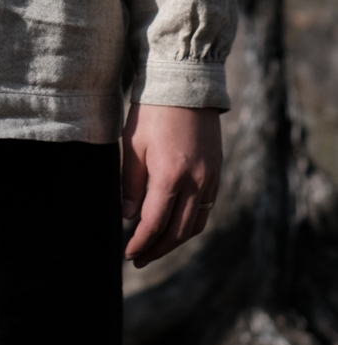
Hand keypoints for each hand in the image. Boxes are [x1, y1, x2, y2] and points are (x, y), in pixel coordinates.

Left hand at [121, 103, 221, 268]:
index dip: (141, 242)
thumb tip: (128, 216)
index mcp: (170, 176)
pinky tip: (176, 225)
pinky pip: (206, 208)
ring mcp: (210, 177)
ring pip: (195, 224)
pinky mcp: (216, 171)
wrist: (186, 84)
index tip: (129, 254)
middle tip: (139, 259)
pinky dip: (190, 223)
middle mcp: (195, 182)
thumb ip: (130, 183)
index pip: (154, 223)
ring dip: (176, 241)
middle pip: (178, 231)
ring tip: (156, 247)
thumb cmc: (153, 112)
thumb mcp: (132, 145)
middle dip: (157, 249)